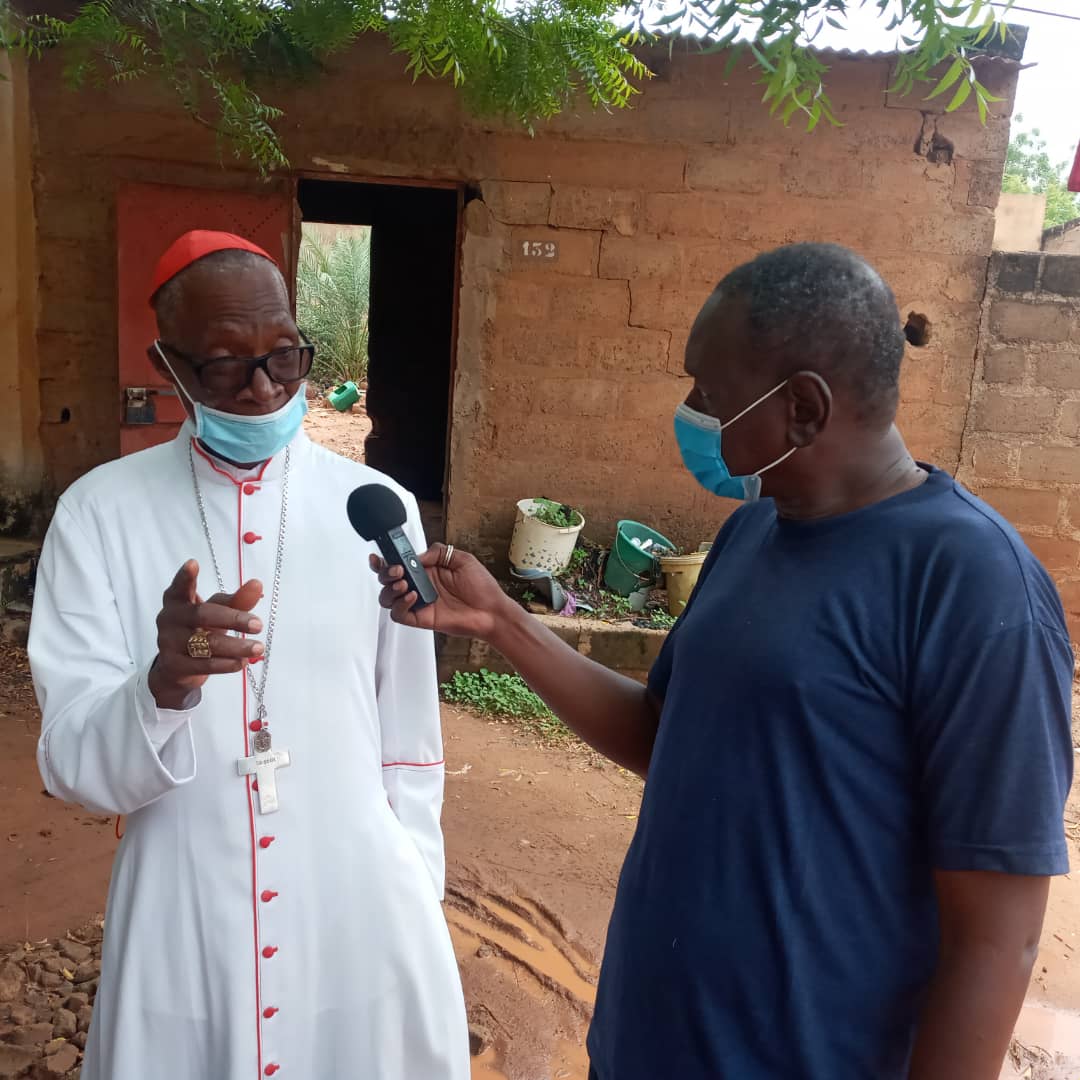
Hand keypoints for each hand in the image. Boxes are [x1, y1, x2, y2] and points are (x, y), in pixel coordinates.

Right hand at [147, 560, 264, 710]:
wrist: (177, 668)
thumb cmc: (200, 629)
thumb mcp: (217, 612)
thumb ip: (236, 600)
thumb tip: (257, 584)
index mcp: (177, 600)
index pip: (180, 587)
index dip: (185, 576)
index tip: (193, 563)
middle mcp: (169, 618)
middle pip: (202, 615)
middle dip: (233, 619)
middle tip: (258, 624)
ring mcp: (168, 642)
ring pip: (206, 644)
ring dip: (235, 646)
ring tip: (258, 647)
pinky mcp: (174, 665)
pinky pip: (204, 665)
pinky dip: (226, 664)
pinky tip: (242, 662)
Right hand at [369, 544, 515, 640]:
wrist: (492, 611)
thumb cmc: (482, 587)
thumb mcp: (462, 559)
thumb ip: (438, 553)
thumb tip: (416, 556)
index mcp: (427, 569)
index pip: (399, 563)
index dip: (385, 560)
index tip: (379, 556)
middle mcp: (420, 585)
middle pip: (388, 580)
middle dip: (385, 572)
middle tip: (398, 570)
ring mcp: (419, 602)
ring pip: (388, 597)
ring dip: (390, 589)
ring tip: (404, 584)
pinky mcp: (421, 618)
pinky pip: (399, 614)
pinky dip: (400, 605)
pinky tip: (413, 596)